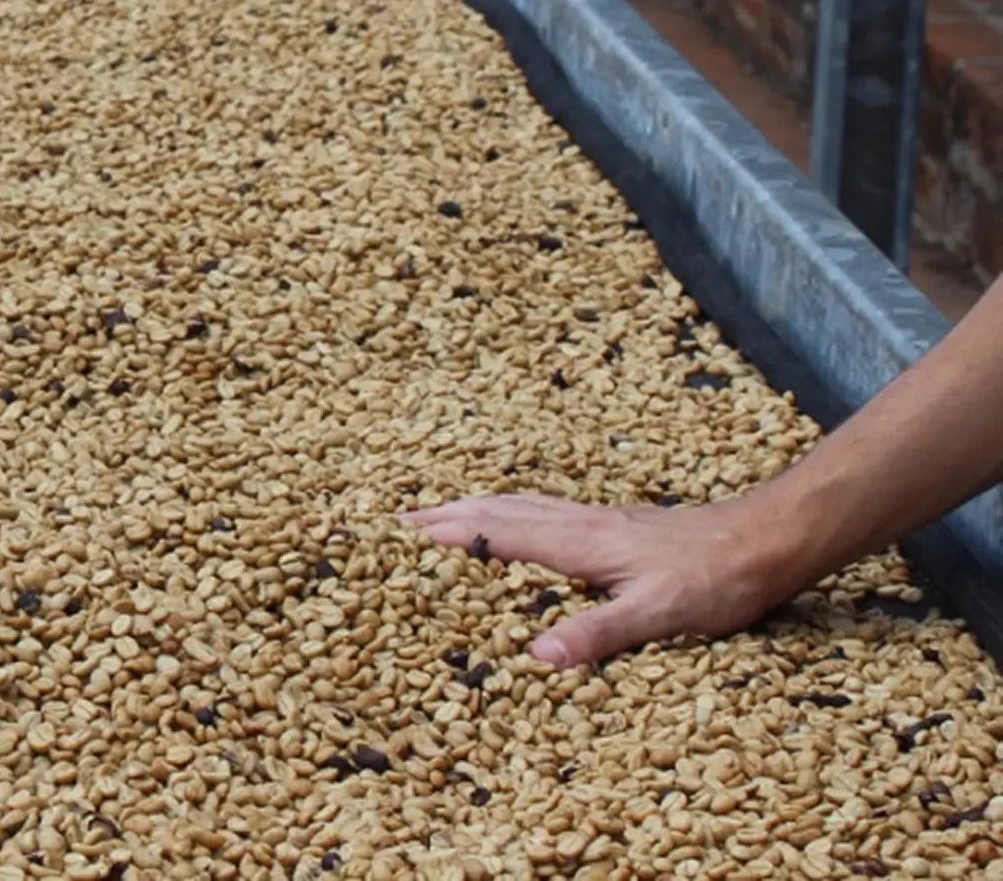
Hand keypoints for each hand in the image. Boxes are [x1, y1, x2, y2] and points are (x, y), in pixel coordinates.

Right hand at [400, 493, 806, 666]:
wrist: (763, 541)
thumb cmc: (714, 579)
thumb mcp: (658, 615)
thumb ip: (596, 633)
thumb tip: (535, 657)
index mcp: (579, 542)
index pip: (497, 534)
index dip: (448, 536)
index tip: (399, 537)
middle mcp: (578, 521)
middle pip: (496, 510)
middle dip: (444, 514)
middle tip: (397, 522)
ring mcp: (593, 518)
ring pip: (516, 504)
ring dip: (470, 508)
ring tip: (436, 514)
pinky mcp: (610, 523)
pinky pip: (539, 508)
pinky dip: (504, 510)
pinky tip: (511, 518)